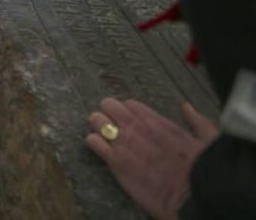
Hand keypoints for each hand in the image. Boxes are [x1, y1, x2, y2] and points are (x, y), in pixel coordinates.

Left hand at [86, 98, 218, 219]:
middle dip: (107, 113)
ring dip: (97, 126)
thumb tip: (186, 107)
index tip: (127, 119)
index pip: (131, 104)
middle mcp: (138, 128)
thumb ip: (196, 122)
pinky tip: (96, 147)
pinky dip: (92, 142)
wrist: (195, 197)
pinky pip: (93, 142)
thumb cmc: (205, 171)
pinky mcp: (116, 162)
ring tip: (101, 136)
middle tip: (110, 125)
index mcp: (158, 122)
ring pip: (97, 120)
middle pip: (109, 106)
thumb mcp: (209, 140)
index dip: (126, 111)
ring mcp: (125, 144)